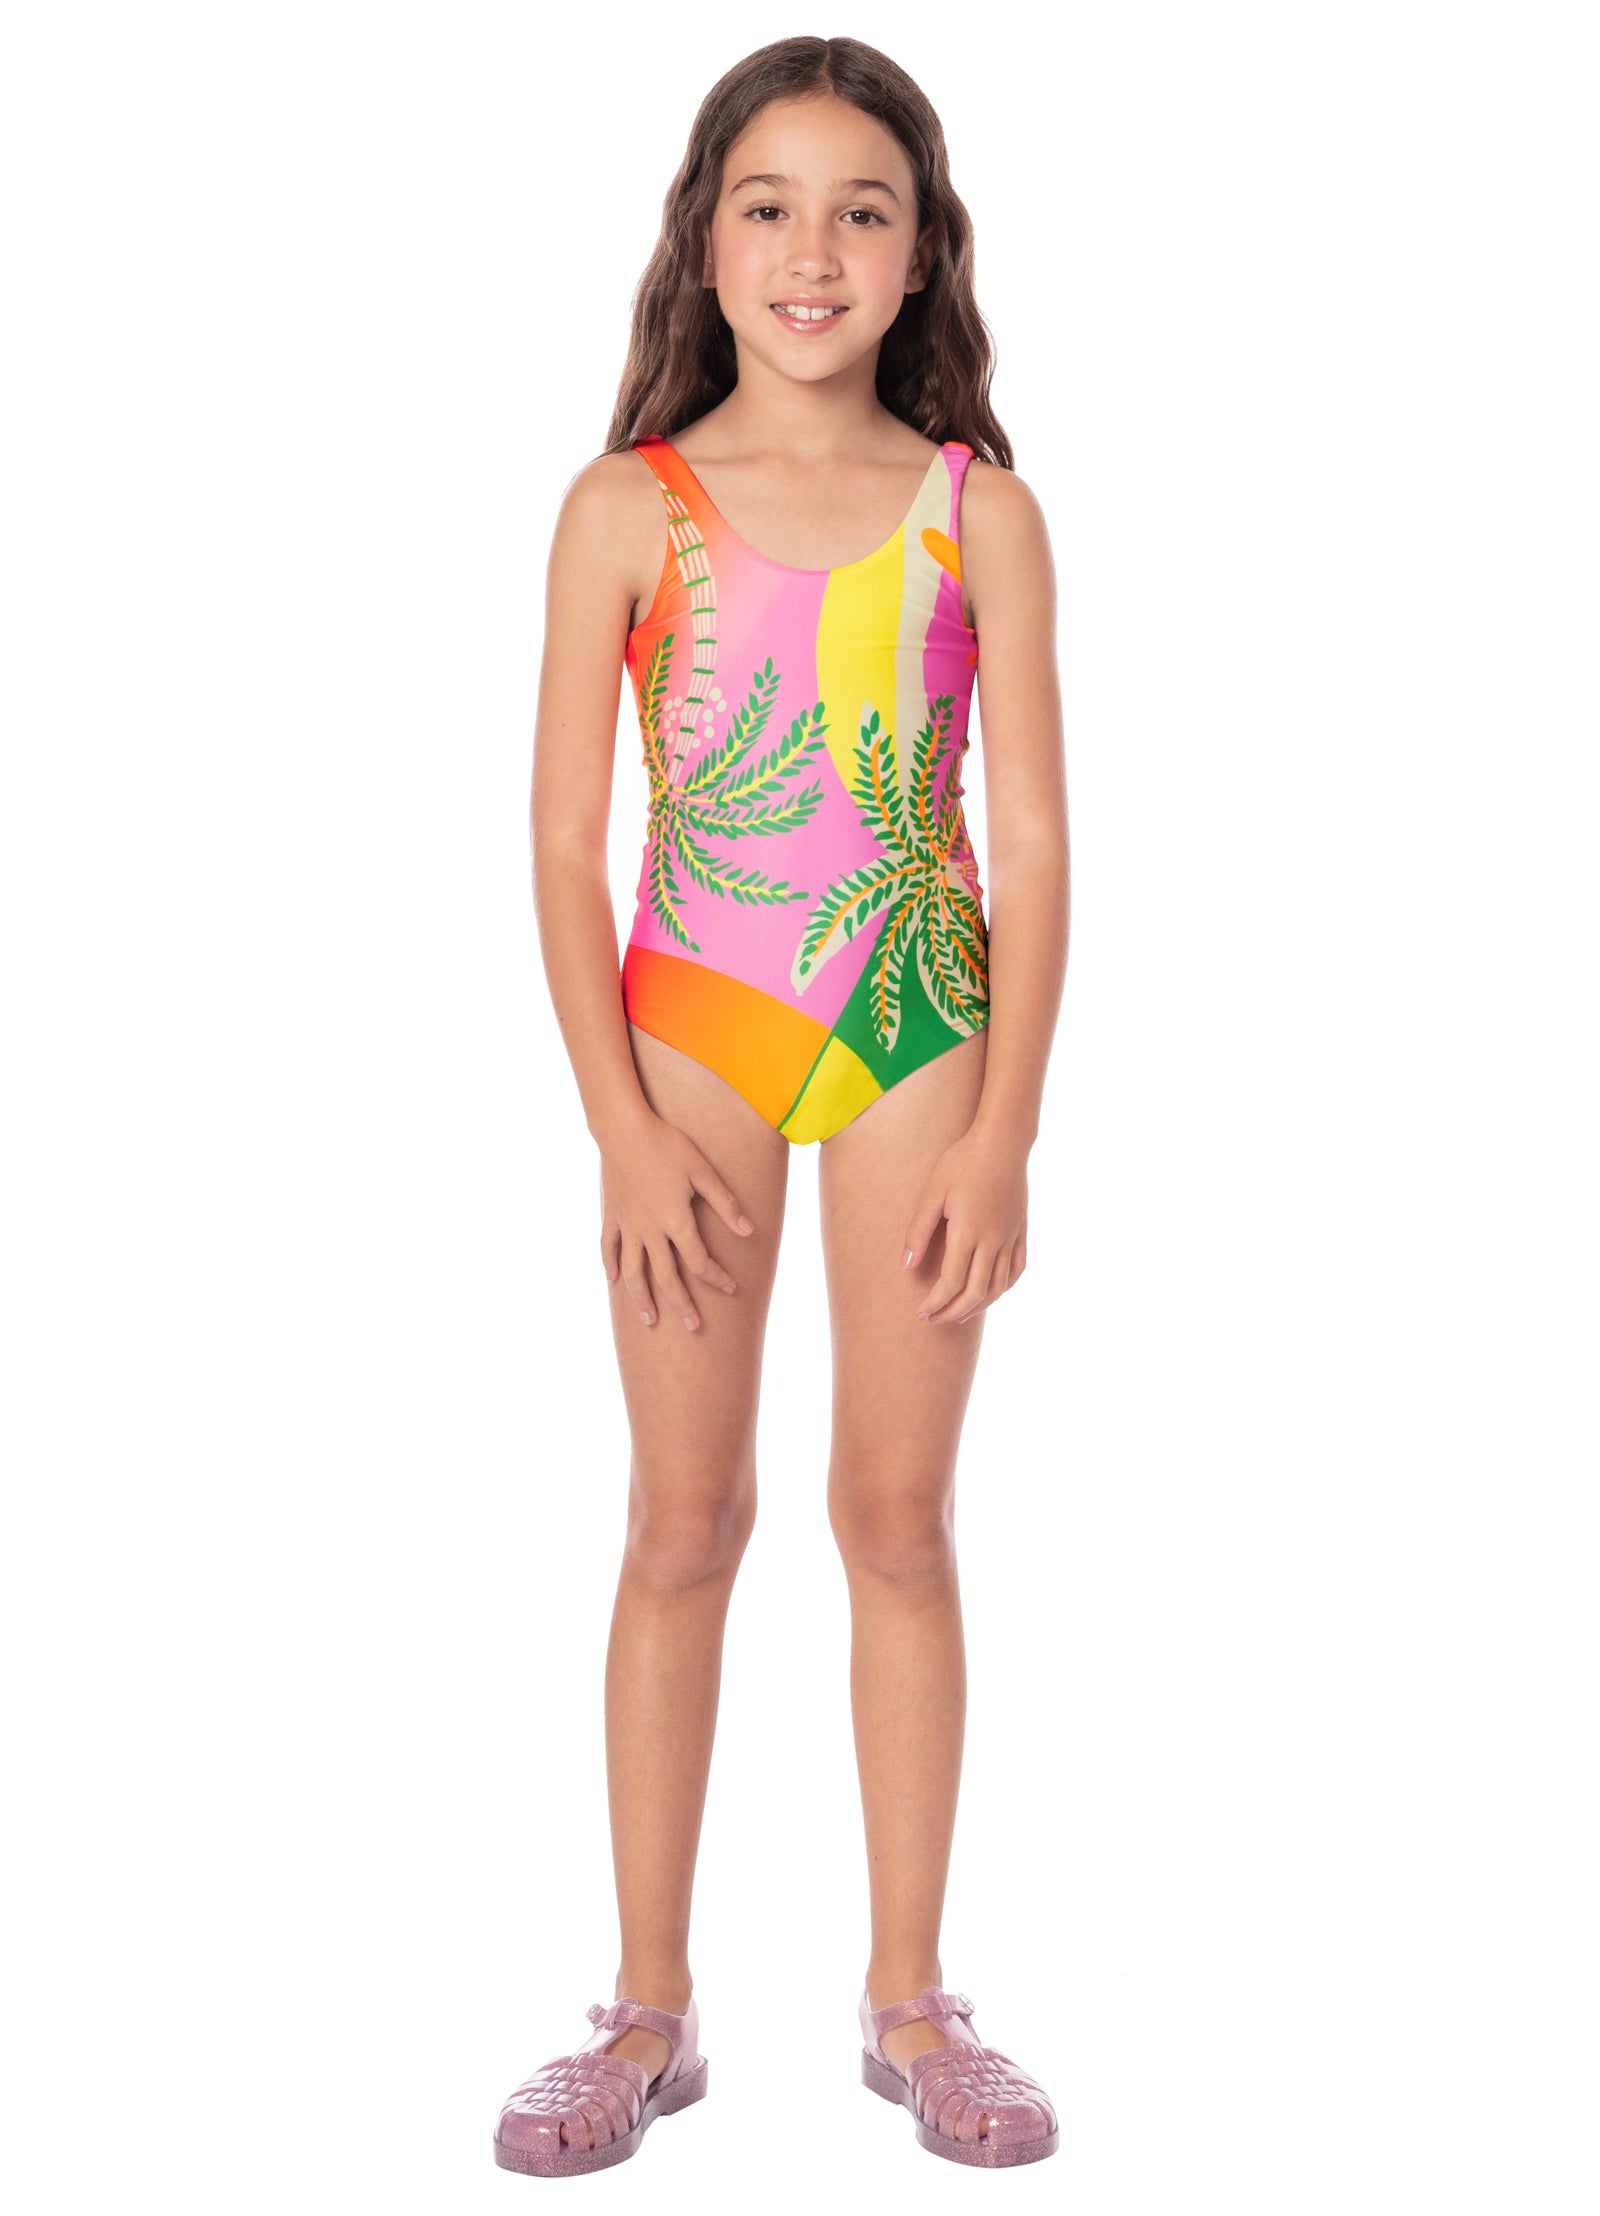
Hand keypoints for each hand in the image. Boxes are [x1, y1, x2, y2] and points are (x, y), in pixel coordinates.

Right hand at [598, 1112, 755, 1330]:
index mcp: (676, 1221)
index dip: (716, 1278)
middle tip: (692, 1325)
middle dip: (681, 1303)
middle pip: (666, 1276)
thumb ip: (725, 1203)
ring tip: (650, 1319)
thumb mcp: (703, 1171)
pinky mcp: (611, 1215)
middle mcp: (650, 1230)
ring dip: (642, 1297)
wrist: (623, 1129)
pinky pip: (608, 1247)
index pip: (699, 1261)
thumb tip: (749, 1231)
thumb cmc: (667, 1146)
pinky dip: (610, 1265)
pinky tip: (613, 1280)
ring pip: (633, 1271)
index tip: (731, 1288)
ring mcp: (627, 1225)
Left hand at [903, 1130, 1028, 1323]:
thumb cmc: (962, 1162)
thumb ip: (918, 1231)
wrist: (1003, 1141)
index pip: (951, 1284)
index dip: (935, 1304)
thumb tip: (906, 1266)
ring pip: (998, 1287)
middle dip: (952, 1312)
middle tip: (933, 1320)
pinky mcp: (1021, 1231)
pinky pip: (1016, 1270)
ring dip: (977, 1306)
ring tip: (958, 1313)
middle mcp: (993, 1241)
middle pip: (975, 1293)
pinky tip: (989, 1292)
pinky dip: (1002, 1288)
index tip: (920, 1314)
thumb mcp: (933, 1193)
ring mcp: (1010, 1237)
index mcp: (968, 1233)